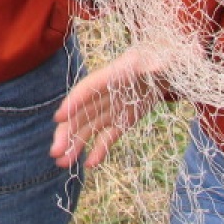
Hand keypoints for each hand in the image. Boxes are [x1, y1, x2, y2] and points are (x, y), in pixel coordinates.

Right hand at [51, 46, 163, 168]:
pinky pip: (108, 136)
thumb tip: (157, 66)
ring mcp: (113, 108)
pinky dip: (99, 150)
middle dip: (67, 132)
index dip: (74, 102)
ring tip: (63, 163)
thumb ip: (156, 65)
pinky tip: (89, 165)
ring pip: (90, 127)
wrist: (168, 66)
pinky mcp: (122, 120)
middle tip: (54, 152)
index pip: (89, 88)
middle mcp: (107, 93)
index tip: (58, 117)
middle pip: (82, 113)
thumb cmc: (165, 58)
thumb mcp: (162, 58)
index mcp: (114, 74)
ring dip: (76, 144)